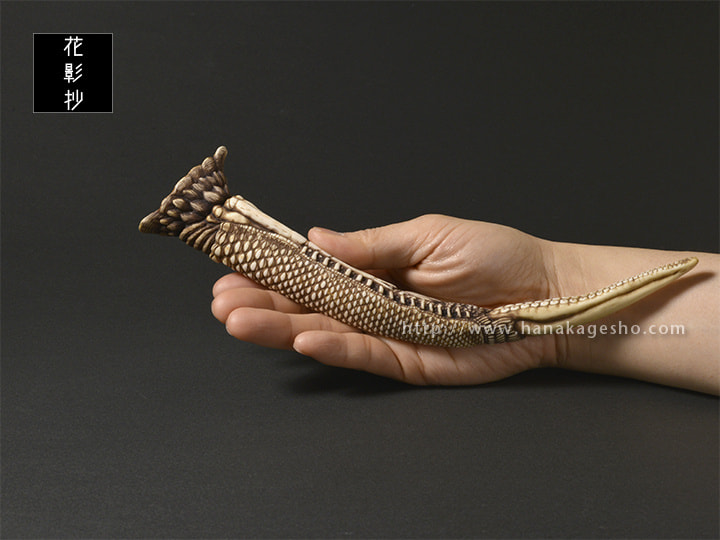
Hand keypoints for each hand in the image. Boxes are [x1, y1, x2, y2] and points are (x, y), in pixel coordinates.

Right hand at [211, 215, 560, 384]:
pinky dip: (334, 348)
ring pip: (327, 332)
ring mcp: (390, 334)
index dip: (276, 270)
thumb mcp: (426, 234)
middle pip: (311, 306)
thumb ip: (370, 244)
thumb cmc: (494, 254)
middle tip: (221, 301)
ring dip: (282, 328)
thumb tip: (315, 238)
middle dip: (264, 303)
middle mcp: (375, 303)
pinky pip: (366, 354)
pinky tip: (301, 338)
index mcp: (376, 268)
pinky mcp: (411, 362)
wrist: (545, 291)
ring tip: (238, 320)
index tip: (236, 266)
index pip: (316, 271)